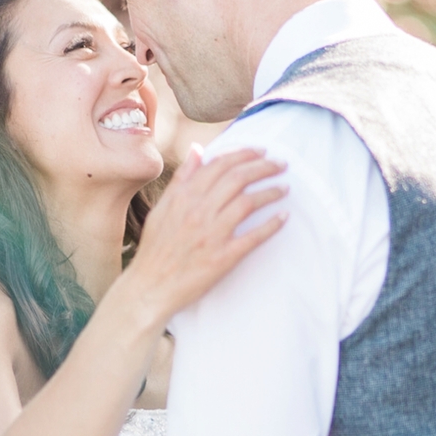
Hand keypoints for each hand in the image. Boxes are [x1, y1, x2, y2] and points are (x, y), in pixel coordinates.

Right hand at [127, 146, 288, 323]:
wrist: (150, 286)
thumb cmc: (157, 247)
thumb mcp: (163, 207)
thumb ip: (183, 178)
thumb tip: (198, 150)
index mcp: (184, 197)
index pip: (220, 166)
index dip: (244, 154)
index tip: (262, 151)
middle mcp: (198, 212)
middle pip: (238, 179)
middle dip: (264, 167)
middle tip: (281, 164)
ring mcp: (211, 235)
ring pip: (248, 203)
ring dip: (270, 192)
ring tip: (285, 187)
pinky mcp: (223, 257)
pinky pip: (253, 237)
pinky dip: (271, 225)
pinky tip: (284, 217)